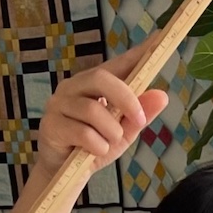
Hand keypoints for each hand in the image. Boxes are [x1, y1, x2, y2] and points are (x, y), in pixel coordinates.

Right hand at [36, 39, 169, 176]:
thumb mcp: (125, 132)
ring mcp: (59, 104)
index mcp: (94, 84)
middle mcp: (74, 87)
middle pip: (101, 78)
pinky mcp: (51, 125)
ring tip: (109, 143)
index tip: (159, 39)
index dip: (137, 53)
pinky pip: (83, 133)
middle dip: (126, 99)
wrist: (67, 173)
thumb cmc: (95, 146)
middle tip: (139, 120)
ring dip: (111, 132)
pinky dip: (98, 147)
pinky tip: (94, 152)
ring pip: (93, 110)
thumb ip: (141, 114)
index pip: (118, 63)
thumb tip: (162, 95)